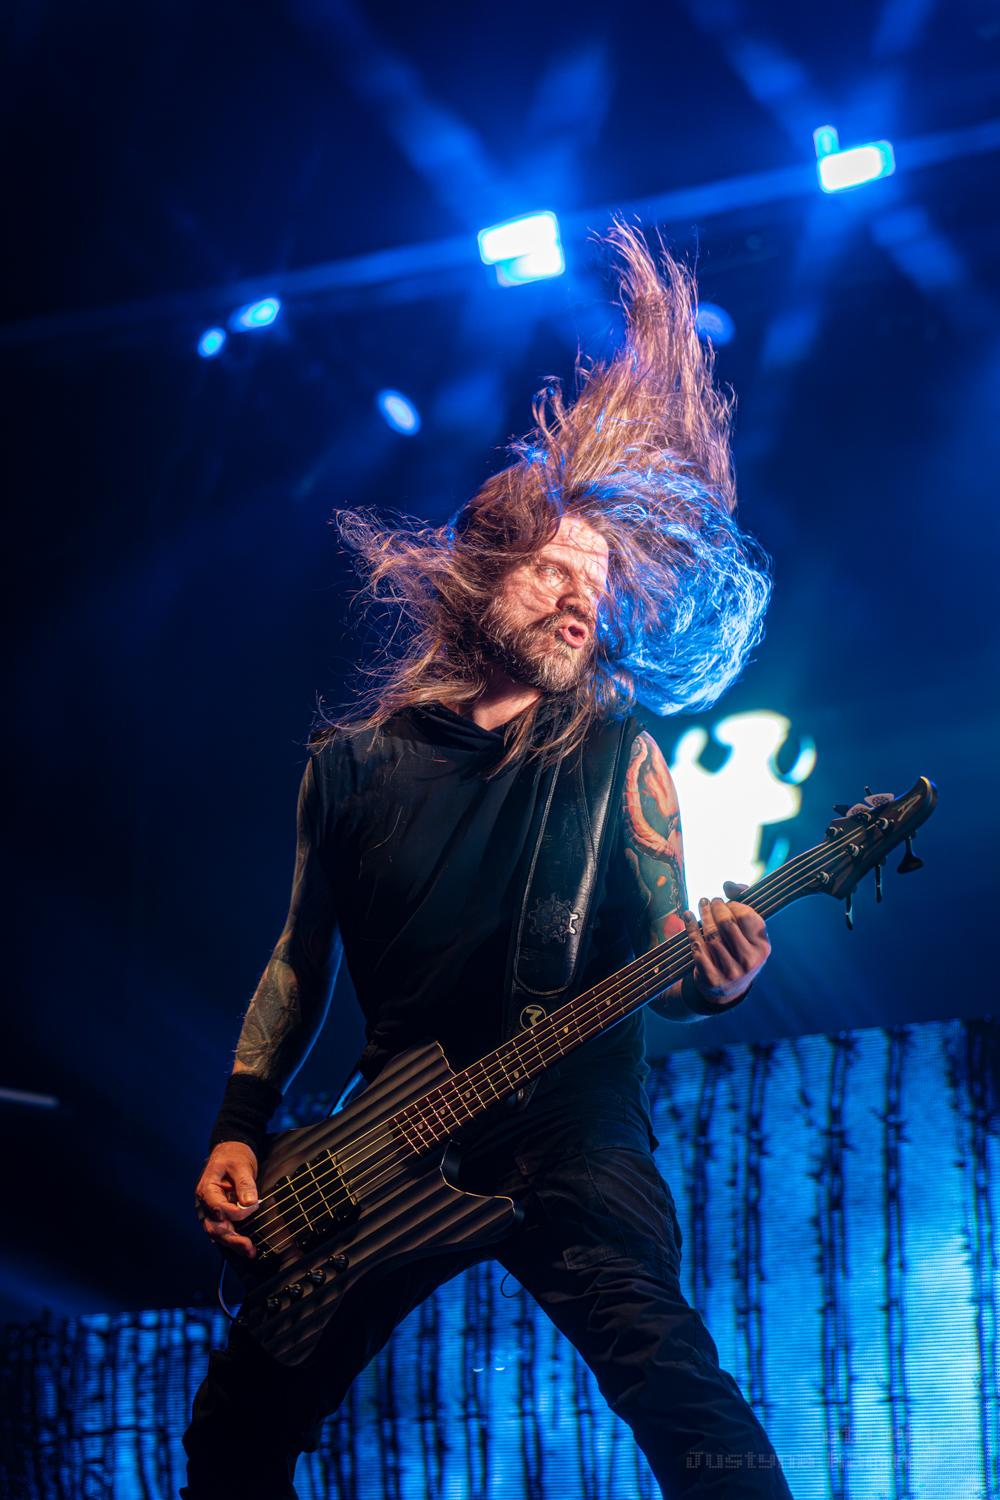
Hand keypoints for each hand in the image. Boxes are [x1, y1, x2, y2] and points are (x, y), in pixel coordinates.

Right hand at [195, 1141, 259, 1258]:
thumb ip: (244, 1183)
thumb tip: (250, 1202)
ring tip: (249, 1252)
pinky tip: (242, 1246)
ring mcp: (210, 1210)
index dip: (237, 1212)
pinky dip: (231, 1239)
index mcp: (207, 1189)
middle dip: (232, 1239)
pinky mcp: (219, 1213)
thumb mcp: (240, 1165)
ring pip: (217, 1232)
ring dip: (232, 1243)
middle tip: (249, 1248)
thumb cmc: (233, 1156)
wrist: (230, 1152)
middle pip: (214, 1227)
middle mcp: (205, 1203)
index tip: (254, 1206)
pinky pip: (222, 1229)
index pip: (219, 1209)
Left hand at [682, 881, 769, 1005]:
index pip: (746, 916)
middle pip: (726, 923)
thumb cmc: (739, 950)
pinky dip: (690, 928)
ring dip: (702, 915)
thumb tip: (728, 884)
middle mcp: (749, 961)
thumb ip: (743, 902)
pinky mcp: (711, 978)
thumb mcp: (748, 932)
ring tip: (701, 905)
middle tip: (709, 901)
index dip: (734, 904)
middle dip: (715, 907)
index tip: (726, 902)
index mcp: (762, 947)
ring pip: (710, 935)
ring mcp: (730, 971)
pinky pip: (697, 947)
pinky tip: (687, 916)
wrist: (728, 990)